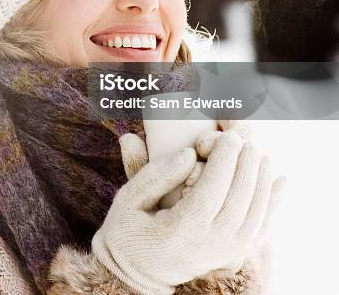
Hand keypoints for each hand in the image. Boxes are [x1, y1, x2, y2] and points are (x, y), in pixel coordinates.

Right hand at [94, 131, 284, 293]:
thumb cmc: (128, 230)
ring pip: (256, 212)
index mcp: (182, 229)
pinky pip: (262, 228)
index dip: (225, 159)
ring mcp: (225, 252)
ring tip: (259, 152)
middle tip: (242, 138)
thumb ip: (155, 174)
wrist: (137, 274)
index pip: (214, 188)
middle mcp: (209, 243)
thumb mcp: (128, 199)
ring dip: (262, 178)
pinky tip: (281, 181)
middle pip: (240, 197)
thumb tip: (188, 154)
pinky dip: (274, 204)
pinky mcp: (232, 254)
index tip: (227, 136)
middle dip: (245, 162)